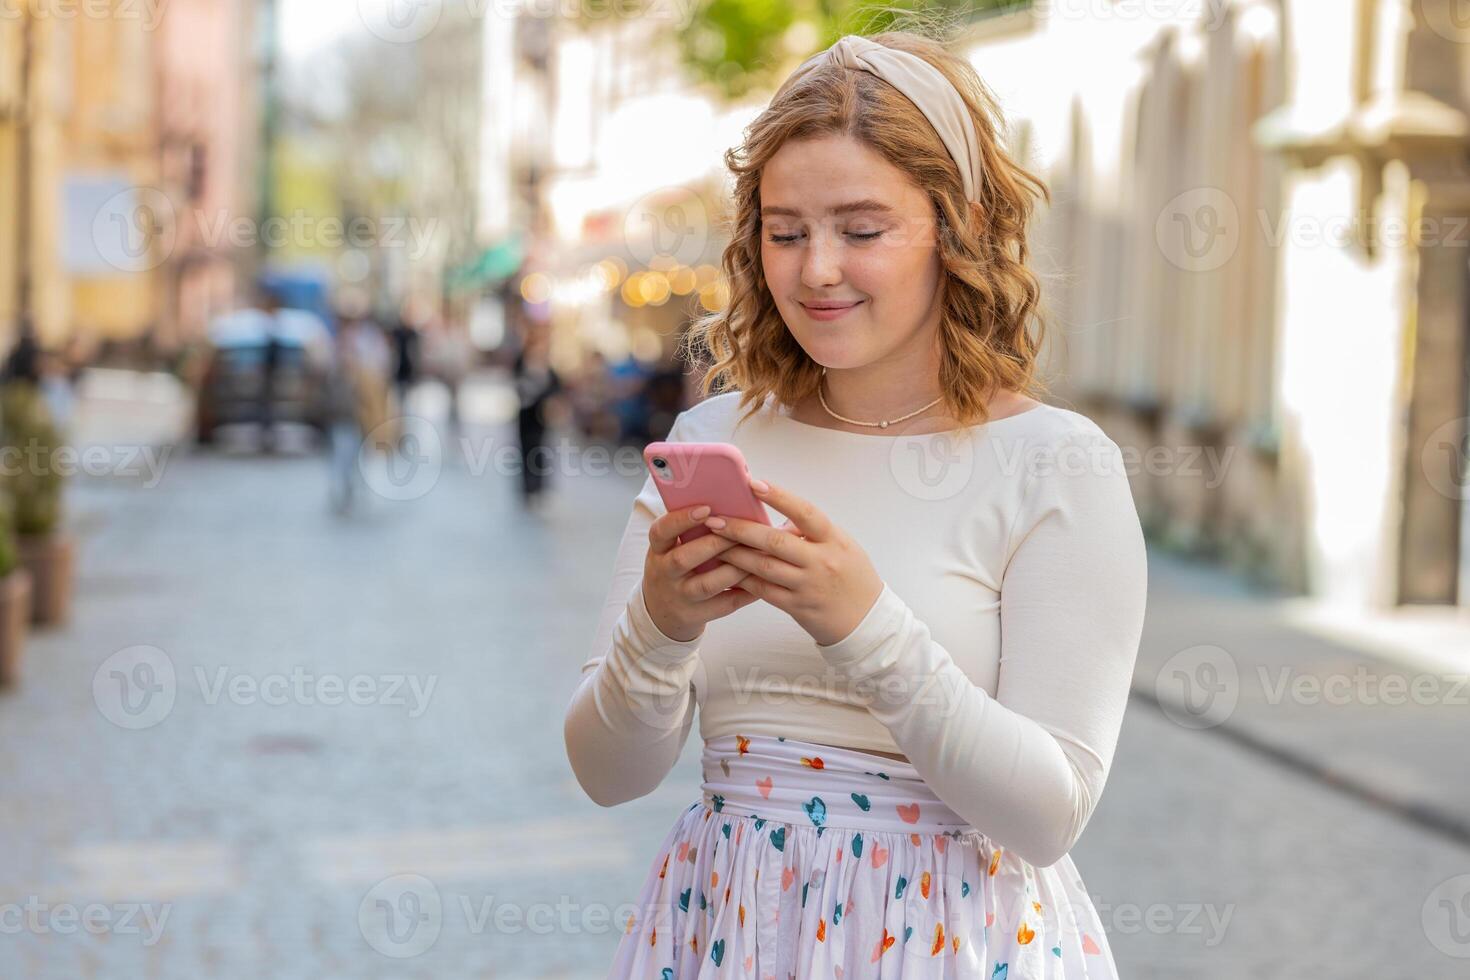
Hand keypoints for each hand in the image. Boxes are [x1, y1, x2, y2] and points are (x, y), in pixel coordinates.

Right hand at [642, 503, 760, 641]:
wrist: (662, 610)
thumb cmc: (678, 566)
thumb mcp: (674, 546)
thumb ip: (694, 528)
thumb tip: (732, 498)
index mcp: (658, 549)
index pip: (661, 531)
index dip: (681, 519)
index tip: (706, 508)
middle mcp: (664, 573)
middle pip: (684, 558)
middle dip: (715, 544)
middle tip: (741, 531)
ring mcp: (680, 596)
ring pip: (707, 585)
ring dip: (734, 569)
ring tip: (756, 555)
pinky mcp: (696, 615)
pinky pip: (724, 604)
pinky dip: (745, 592)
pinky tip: (762, 579)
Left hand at [702, 479, 882, 646]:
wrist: (867, 620)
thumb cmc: (852, 576)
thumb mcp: (841, 545)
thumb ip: (811, 532)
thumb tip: (774, 519)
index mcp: (834, 539)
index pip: (805, 512)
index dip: (779, 496)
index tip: (754, 483)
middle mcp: (822, 561)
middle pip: (775, 541)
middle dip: (741, 529)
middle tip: (716, 520)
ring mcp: (809, 585)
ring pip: (764, 567)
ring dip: (735, 554)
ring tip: (714, 544)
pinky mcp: (798, 607)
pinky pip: (765, 591)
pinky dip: (744, 580)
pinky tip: (727, 571)